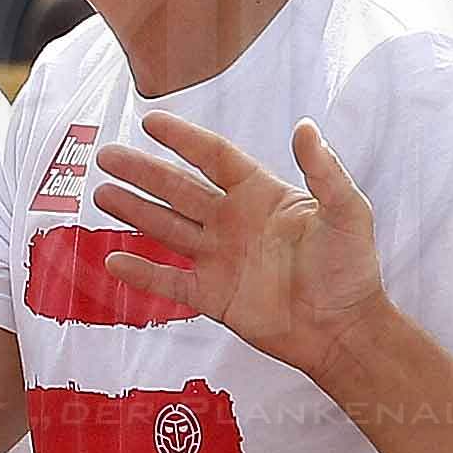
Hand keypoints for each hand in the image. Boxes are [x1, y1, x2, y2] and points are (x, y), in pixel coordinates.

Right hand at [81, 112, 392, 381]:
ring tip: (101, 194)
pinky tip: (114, 259)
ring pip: (167, 228)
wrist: (344, 330)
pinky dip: (142, 272)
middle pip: (179, 188)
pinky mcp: (213, 296)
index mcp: (261, 194)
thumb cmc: (351, 270)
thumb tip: (306, 127)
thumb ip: (325, 171)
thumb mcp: (347, 212)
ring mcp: (220, 258)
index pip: (214, 157)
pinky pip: (169, 282)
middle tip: (107, 156)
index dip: (183, 139)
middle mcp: (234, 221)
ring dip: (134, 211)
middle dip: (142, 172)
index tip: (151, 121)